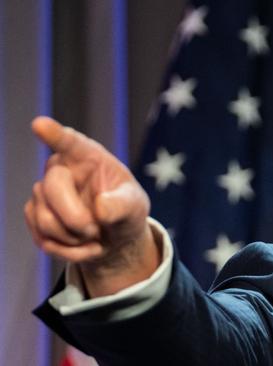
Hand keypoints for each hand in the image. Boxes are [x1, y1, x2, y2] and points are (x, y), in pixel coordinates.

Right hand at [24, 116, 159, 296]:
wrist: (114, 237)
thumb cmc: (126, 211)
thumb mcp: (135, 206)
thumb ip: (122, 205)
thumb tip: (100, 207)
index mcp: (88, 157)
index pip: (69, 142)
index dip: (54, 134)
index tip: (40, 124)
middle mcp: (61, 169)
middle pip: (51, 189)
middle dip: (75, 218)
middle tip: (96, 230)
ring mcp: (43, 192)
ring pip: (45, 219)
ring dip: (74, 238)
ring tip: (95, 236)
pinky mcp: (34, 215)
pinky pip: (44, 239)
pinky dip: (69, 251)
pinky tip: (84, 246)